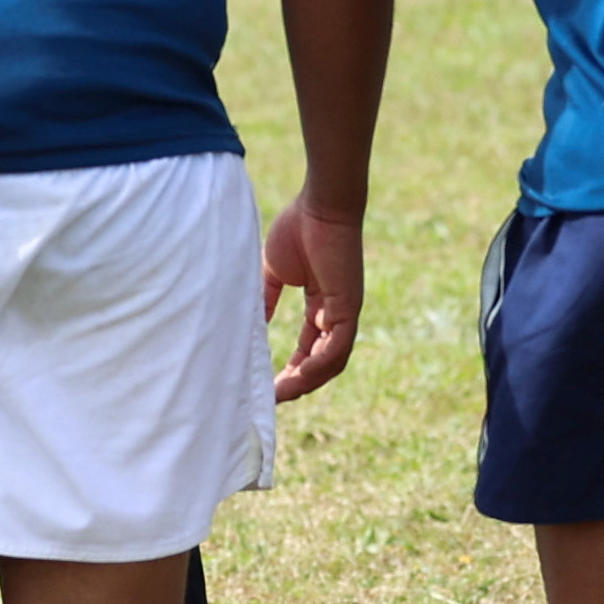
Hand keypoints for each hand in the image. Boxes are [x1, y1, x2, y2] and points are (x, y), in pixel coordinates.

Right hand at [265, 194, 362, 399]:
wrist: (321, 205)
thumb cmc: (299, 228)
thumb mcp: (275, 271)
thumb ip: (267, 297)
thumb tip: (254, 321)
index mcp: (322, 304)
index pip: (309, 347)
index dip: (291, 368)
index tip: (269, 384)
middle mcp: (337, 313)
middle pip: (321, 361)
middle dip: (298, 382)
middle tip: (273, 399)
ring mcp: (345, 311)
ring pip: (331, 361)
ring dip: (306, 381)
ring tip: (280, 394)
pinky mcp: (348, 306)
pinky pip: (337, 347)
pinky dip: (318, 365)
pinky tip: (298, 376)